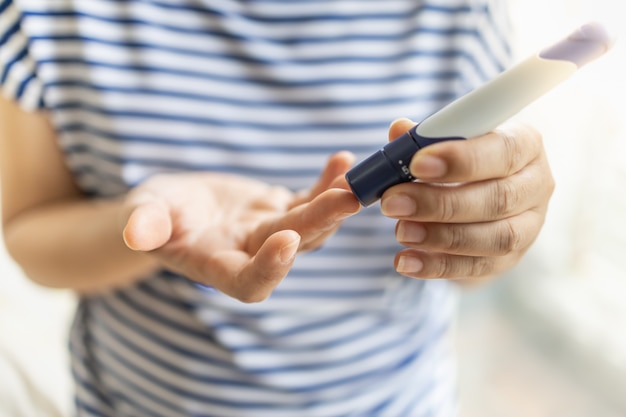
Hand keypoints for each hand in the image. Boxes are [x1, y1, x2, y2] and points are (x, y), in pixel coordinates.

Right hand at [121, 151, 359, 301]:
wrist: (174, 207)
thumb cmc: (152, 214)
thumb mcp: (142, 215)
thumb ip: (145, 224)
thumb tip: (138, 232)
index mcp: (217, 265)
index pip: (249, 281)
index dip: (270, 268)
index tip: (287, 239)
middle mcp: (251, 253)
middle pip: (292, 246)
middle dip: (319, 221)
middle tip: (347, 197)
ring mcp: (270, 232)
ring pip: (311, 225)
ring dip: (334, 203)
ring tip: (354, 179)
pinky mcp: (279, 208)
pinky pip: (309, 198)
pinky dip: (326, 181)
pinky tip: (342, 160)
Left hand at [381, 118, 553, 282]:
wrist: (477, 200)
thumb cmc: (459, 161)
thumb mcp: (444, 141)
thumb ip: (422, 137)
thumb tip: (399, 129)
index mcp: (524, 144)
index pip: (503, 150)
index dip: (461, 159)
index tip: (417, 163)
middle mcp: (535, 185)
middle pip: (498, 198)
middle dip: (440, 203)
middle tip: (393, 202)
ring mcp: (528, 227)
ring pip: (493, 238)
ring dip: (440, 236)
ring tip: (400, 231)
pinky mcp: (510, 259)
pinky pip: (477, 267)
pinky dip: (438, 266)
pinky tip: (406, 261)